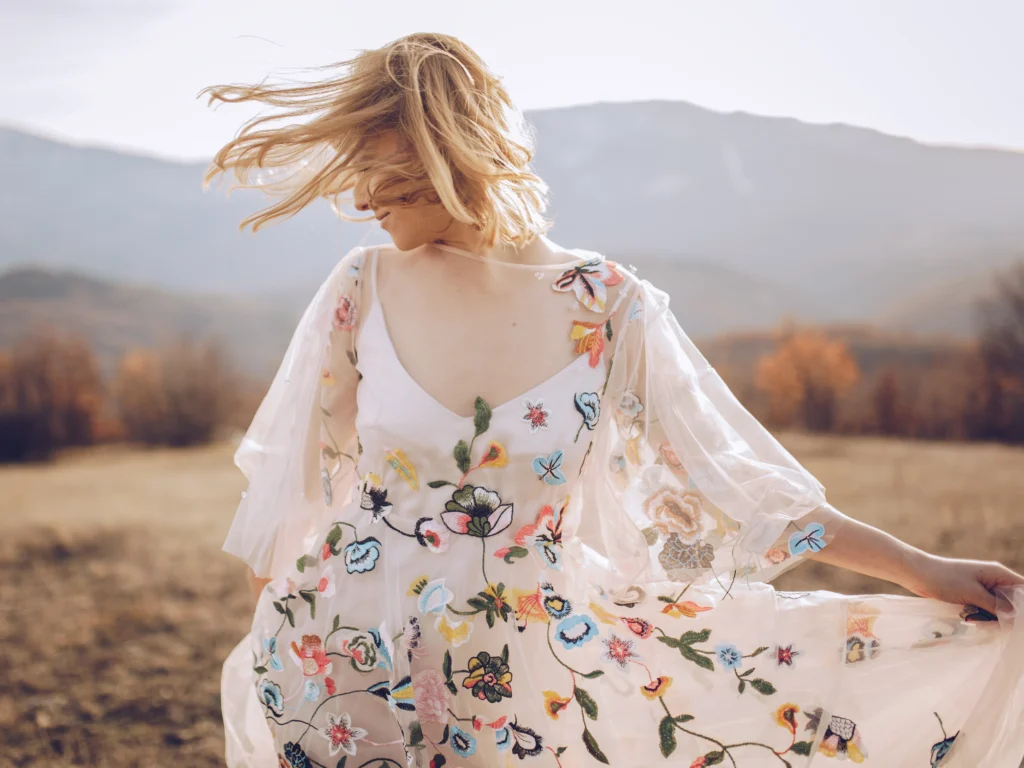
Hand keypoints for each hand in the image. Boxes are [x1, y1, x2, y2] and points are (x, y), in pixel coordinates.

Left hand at [901, 551, 1023, 614]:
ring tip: (972, 620)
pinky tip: (969, 620)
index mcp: (999, 574)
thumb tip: (1017, 618)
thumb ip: (997, 606)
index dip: (1023, 607)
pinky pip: (986, 611)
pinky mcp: (973, 597)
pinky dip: (980, 617)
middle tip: (987, 622)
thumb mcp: (973, 594)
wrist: (917, 574)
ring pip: (999, 610)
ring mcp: (984, 589)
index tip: (1017, 622)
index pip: (1023, 590)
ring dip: (990, 619)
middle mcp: (995, 581)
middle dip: (1005, 617)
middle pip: (1013, 604)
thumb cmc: (944, 579)